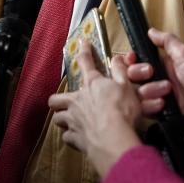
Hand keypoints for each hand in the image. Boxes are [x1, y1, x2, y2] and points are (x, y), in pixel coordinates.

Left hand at [49, 41, 143, 176]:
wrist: (114, 139)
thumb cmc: (122, 110)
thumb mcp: (126, 86)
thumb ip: (120, 71)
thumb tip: (117, 57)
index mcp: (92, 84)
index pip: (86, 62)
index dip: (84, 51)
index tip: (83, 43)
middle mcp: (77, 101)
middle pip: (56, 99)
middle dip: (58, 99)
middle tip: (66, 101)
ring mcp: (73, 121)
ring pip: (57, 118)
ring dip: (62, 118)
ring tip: (68, 120)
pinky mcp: (75, 139)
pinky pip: (67, 137)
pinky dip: (71, 137)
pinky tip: (77, 137)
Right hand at [126, 28, 183, 131]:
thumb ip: (167, 41)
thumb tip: (151, 30)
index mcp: (164, 62)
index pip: (138, 60)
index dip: (132, 61)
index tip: (132, 60)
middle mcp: (160, 77)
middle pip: (134, 77)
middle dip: (140, 77)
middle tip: (153, 76)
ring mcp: (160, 94)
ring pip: (139, 93)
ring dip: (149, 92)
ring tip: (166, 93)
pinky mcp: (163, 110)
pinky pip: (146, 109)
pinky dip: (150, 107)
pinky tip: (161, 104)